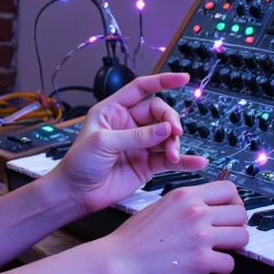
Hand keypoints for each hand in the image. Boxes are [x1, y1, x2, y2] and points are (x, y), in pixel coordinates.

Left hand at [54, 72, 206, 216]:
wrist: (76, 194)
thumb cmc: (78, 164)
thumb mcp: (103, 143)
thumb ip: (136, 135)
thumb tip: (165, 128)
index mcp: (113, 111)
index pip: (141, 89)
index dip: (162, 81)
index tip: (183, 78)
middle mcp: (128, 125)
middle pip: (159, 113)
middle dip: (170, 121)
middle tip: (174, 133)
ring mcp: (139, 145)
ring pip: (166, 136)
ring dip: (174, 143)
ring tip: (172, 155)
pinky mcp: (146, 165)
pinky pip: (168, 159)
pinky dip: (184, 160)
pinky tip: (198, 161)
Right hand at [103, 179, 248, 273]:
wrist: (117, 262)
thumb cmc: (132, 239)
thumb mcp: (159, 206)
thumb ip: (185, 205)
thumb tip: (208, 210)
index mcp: (185, 196)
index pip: (229, 190)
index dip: (233, 204)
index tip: (227, 215)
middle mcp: (196, 212)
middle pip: (241, 214)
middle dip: (233, 228)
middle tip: (220, 239)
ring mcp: (200, 236)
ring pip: (241, 238)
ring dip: (230, 250)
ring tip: (214, 255)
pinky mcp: (200, 260)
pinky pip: (230, 264)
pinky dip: (219, 272)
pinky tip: (205, 271)